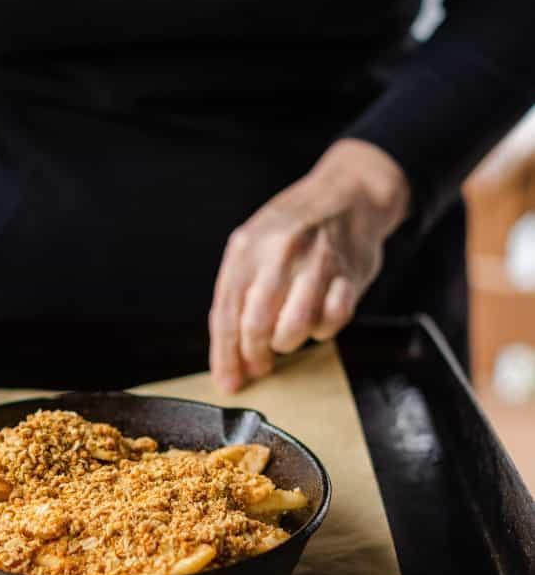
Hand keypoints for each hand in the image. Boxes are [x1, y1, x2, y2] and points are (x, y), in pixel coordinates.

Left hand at [209, 140, 409, 391]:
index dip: (224, 355)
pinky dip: (321, 332)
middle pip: (255, 325)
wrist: (348, 193)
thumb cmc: (295, 225)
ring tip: (285, 339)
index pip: (225, 313)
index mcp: (246, 247)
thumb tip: (226, 348)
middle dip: (254, 357)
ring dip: (286, 344)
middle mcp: (278, 254)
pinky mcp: (349, 276)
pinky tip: (316, 322)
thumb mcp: (254, 243)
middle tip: (259, 367)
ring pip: (292, 329)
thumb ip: (237, 289)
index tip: (227, 381)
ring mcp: (315, 264)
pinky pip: (332, 322)